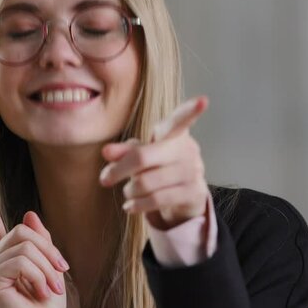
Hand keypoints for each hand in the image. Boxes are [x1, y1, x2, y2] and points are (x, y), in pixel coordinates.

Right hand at [0, 169, 67, 307]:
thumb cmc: (47, 306)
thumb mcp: (51, 267)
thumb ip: (40, 242)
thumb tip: (28, 214)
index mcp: (3, 255)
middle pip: (22, 231)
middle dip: (49, 250)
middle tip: (61, 271)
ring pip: (25, 246)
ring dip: (47, 267)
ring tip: (52, 288)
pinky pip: (22, 262)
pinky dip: (40, 276)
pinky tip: (43, 292)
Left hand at [99, 96, 209, 228]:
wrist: (186, 194)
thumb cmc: (160, 166)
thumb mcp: (142, 154)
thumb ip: (124, 151)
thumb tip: (106, 152)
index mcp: (173, 133)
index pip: (180, 120)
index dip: (191, 111)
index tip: (202, 101)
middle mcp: (186, 150)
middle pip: (142, 157)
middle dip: (118, 170)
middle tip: (105, 179)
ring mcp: (192, 171)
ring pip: (146, 183)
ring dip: (129, 191)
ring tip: (128, 192)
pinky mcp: (193, 192)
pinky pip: (156, 200)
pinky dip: (137, 205)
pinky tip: (130, 207)